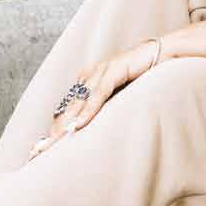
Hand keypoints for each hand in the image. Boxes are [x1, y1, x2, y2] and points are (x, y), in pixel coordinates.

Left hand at [29, 39, 161, 159]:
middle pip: (68, 106)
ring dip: (66, 123)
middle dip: (55, 130)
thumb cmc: (145, 79)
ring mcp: (102, 70)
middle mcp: (90, 76)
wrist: (164, 54)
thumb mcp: (121, 99)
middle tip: (41, 150)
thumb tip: (92, 132)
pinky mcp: (115, 68)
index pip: (67, 108)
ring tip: (55, 142)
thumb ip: (106, 110)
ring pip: (79, 101)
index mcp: (89, 82)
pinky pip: (99, 93)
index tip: (43, 149)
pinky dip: (89, 110)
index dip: (56, 128)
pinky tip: (79, 124)